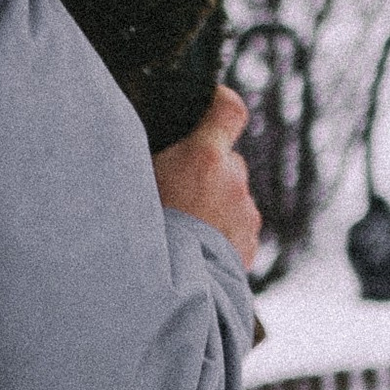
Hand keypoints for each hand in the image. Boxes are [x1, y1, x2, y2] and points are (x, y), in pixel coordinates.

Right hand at [154, 85, 261, 271]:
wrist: (172, 289)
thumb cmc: (144, 231)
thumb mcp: (138, 180)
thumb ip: (159, 157)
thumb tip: (155, 145)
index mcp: (204, 157)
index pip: (230, 109)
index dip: (221, 101)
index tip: (213, 101)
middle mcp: (233, 180)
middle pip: (227, 158)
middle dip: (207, 168)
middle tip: (177, 189)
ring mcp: (246, 212)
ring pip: (233, 194)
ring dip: (214, 201)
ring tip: (184, 225)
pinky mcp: (251, 242)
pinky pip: (237, 223)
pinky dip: (221, 228)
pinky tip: (196, 244)